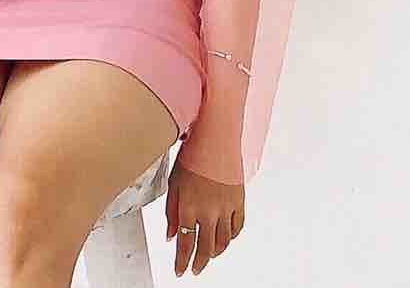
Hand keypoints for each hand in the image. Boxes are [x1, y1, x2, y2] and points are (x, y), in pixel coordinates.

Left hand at [165, 159, 243, 275]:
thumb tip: (171, 235)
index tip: (179, 271)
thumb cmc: (191, 156)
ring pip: (222, 242)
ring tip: (208, 256)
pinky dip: (230, 238)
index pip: (185, 243)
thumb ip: (171, 212)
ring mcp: (226, 208)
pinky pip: (237, 228)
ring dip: (215, 253)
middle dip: (199, 262)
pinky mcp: (239, 201)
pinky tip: (225, 239)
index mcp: (189, 206)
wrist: (214, 138)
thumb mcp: (173, 182)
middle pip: (205, 247)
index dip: (182, 261)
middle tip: (194, 269)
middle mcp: (208, 211)